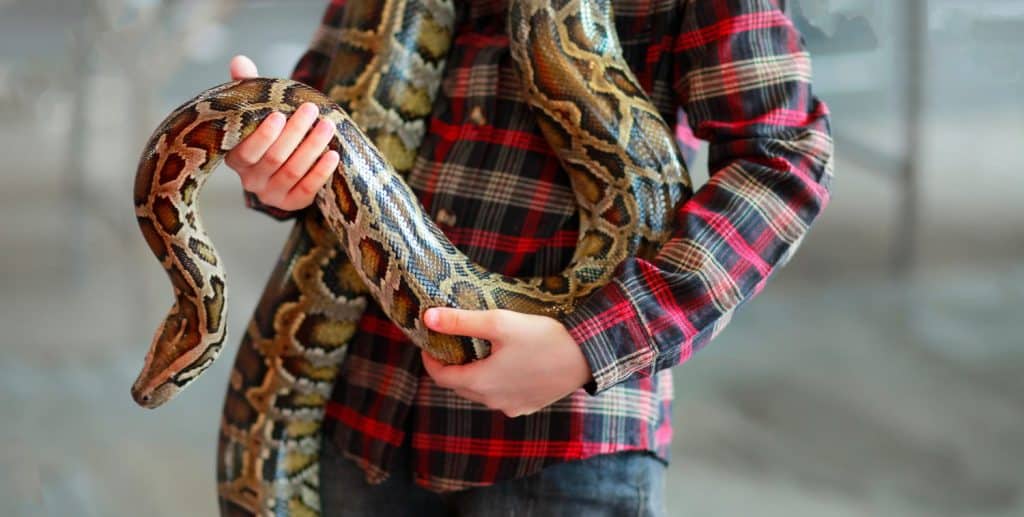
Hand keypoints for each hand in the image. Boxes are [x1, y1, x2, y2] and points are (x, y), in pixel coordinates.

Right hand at [223, 55, 338, 210]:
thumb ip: (247, 87)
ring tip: (328, 125)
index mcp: (235, 157)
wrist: (286, 166)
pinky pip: (308, 190)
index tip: (279, 114)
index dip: (263, 135)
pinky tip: (334, 155)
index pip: (246, 150)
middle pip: (273, 158)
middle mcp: (250, 180)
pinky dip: (321, 172)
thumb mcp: (257, 109)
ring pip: (293, 172)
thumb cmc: (270, 130)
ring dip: (312, 147)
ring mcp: (270, 194)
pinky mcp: (291, 204)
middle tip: (311, 110)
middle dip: (295, 133)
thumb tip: (239, 60)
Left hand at [420, 308, 592, 417]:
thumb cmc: (544, 336)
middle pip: (460, 386)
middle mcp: (493, 401)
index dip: (430, 359)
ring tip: (480, 351)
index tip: (429, 343)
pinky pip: (503, 397)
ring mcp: (512, 407)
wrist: (587, 357)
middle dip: (452, 366)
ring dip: (475, 375)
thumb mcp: (499, 322)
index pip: (440, 377)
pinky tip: (507, 365)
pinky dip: (497, 383)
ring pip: (482, 393)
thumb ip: (461, 321)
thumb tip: (427, 318)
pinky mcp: (529, 406)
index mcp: (481, 382)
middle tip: (453, 343)